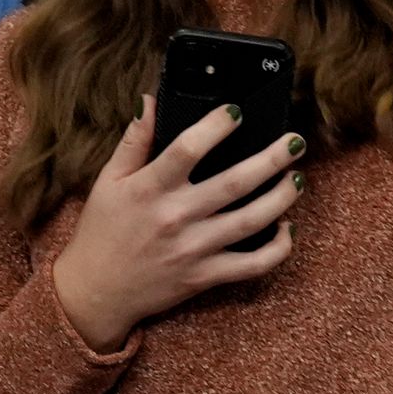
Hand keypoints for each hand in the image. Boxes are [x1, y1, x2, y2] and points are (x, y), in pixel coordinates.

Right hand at [46, 98, 301, 352]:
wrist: (94, 293)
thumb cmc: (102, 231)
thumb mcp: (108, 180)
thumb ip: (134, 139)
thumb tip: (150, 99)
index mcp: (150, 188)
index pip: (188, 148)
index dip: (216, 126)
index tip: (236, 111)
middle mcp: (175, 217)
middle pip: (235, 183)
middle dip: (273, 158)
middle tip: (296, 141)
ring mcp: (193, 249)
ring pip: (251, 221)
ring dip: (282, 198)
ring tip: (298, 178)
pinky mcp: (204, 276)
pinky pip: (251, 265)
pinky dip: (277, 249)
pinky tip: (288, 228)